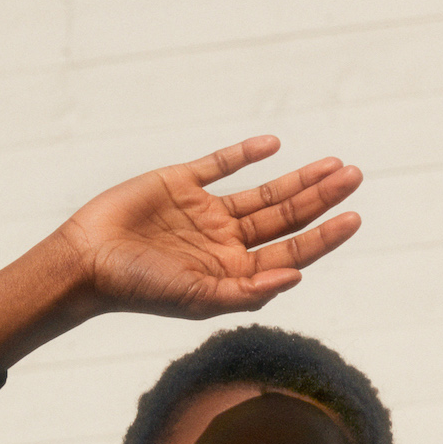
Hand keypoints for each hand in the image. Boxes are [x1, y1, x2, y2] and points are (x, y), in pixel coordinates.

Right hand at [58, 135, 361, 319]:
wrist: (88, 261)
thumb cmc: (140, 289)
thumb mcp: (198, 298)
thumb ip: (248, 292)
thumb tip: (297, 276)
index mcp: (234, 273)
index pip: (291, 252)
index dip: (324, 236)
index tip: (353, 217)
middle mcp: (225, 243)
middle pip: (284, 218)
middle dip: (321, 199)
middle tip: (354, 177)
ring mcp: (205, 212)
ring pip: (264, 192)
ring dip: (299, 179)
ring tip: (335, 165)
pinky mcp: (181, 183)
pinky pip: (221, 165)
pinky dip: (245, 154)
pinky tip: (272, 145)